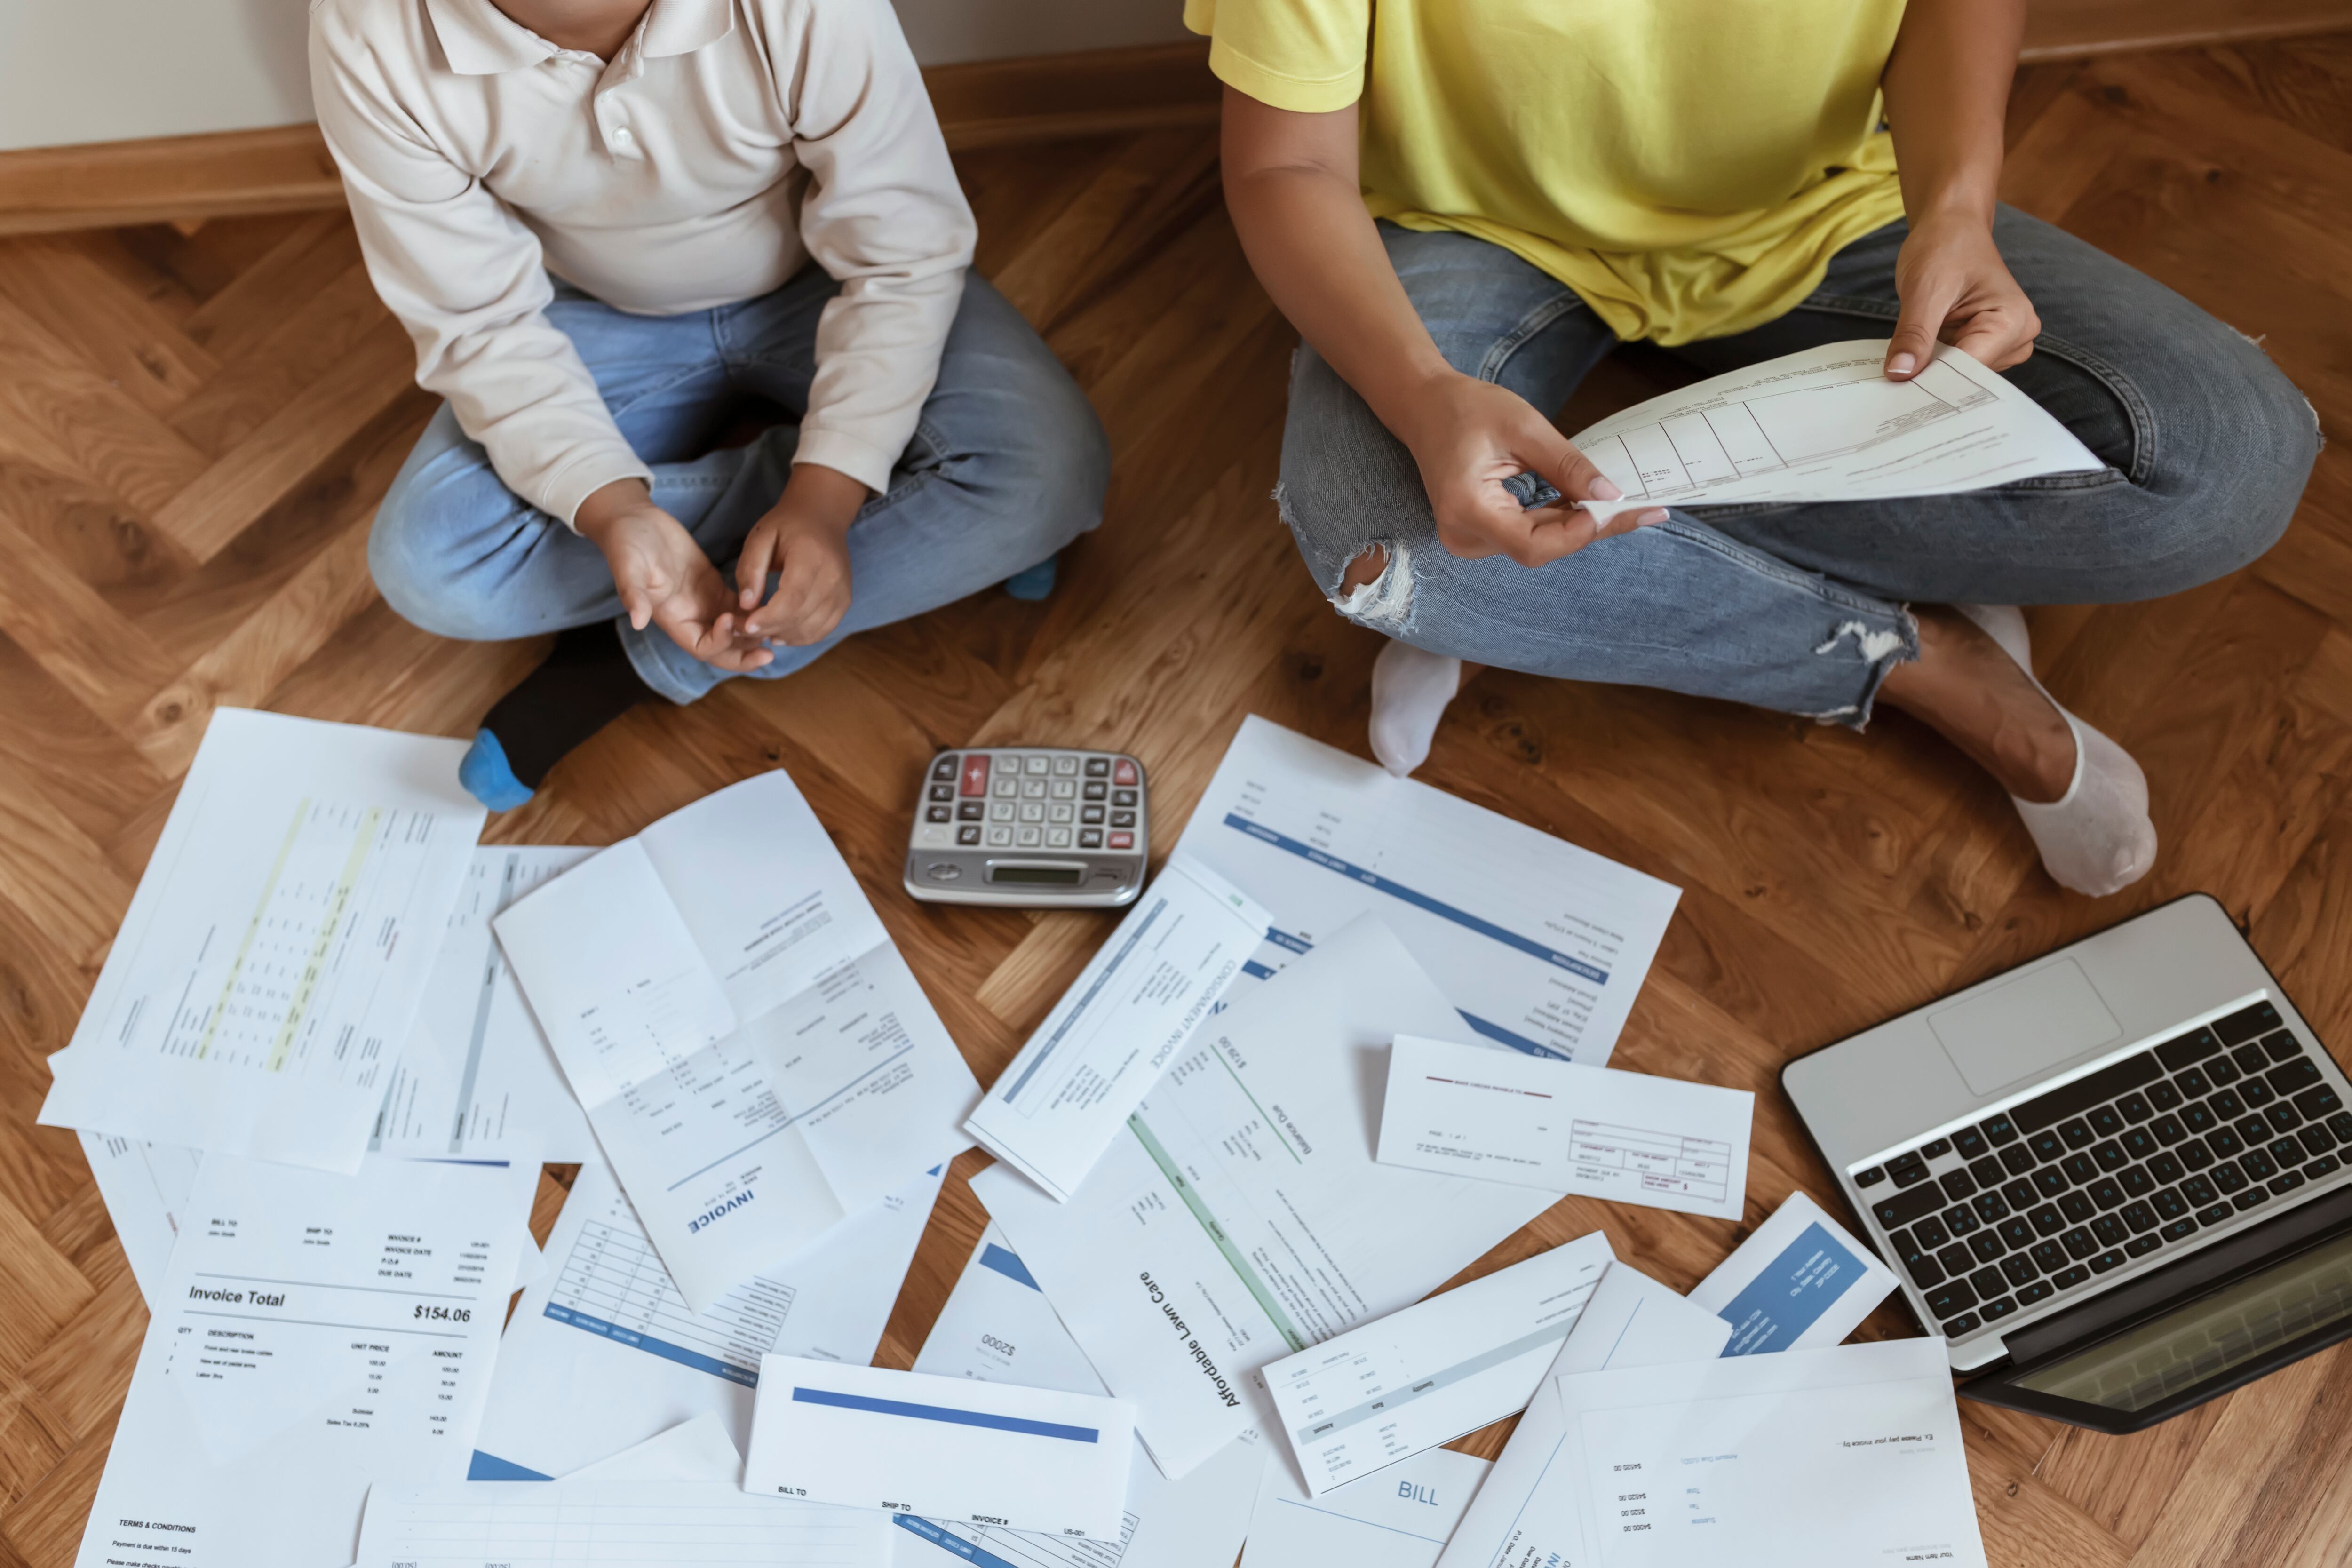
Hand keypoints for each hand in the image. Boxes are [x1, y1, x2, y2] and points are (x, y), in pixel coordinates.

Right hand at [574, 480, 772, 671]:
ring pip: (733, 631)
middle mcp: (689, 617)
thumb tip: (637, 620)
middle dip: (743, 654)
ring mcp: (703, 603)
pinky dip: (754, 611)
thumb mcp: (627, 565)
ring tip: (777, 629)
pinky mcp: (713, 586)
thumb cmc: (627, 543)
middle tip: (769, 654)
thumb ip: (631, 593)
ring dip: (753, 634)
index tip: (730, 619)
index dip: (718, 642)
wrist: (634, 521)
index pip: (699, 646)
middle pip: (721, 648)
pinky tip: (772, 607)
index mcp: (671, 618)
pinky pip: (738, 607)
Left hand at [733, 463, 866, 644]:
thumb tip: (747, 605)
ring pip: (812, 629)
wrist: (823, 516)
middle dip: (770, 628)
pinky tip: (781, 633)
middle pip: (801, 617)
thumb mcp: (761, 537)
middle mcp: (834, 578)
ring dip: (784, 636)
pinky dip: (800, 637)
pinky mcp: (845, 602)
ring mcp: (843, 592)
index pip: (793, 598)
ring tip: (761, 631)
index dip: (769, 617)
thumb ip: (750, 569)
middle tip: (744, 629)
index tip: (746, 625)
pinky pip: (823, 630)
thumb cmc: (787, 525)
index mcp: (812, 557)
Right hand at [1391, 372, 1661, 567]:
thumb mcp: (1524, 428)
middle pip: (1538, 549)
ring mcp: (1468, 538)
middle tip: (1643, 509)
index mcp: (1466, 508)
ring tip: (1621, 505)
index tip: (1620, 509)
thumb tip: (1610, 496)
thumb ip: (1567, 466)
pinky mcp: (1477, 533)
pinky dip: (1559, 521)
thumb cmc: (1467, 409)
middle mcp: (1462, 535)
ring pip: (1536, 545)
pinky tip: (1587, 505)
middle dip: (1590, 528)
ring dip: (1577, 526)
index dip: (1578, 534)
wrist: (1425, 407)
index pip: (1532, 545)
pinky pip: (1526, 535)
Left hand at [1885, 210, 2040, 378]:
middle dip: (1929, 382)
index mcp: (2013, 322)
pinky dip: (1930, 366)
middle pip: (1967, 379)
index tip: (1899, 397)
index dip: (1934, 383)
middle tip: (1890, 389)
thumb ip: (1914, 334)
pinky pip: (1952, 368)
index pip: (1971, 371)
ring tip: (1900, 369)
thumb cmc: (1945, 246)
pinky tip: (1910, 363)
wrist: (1951, 227)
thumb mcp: (1924, 289)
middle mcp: (2016, 337)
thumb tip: (1900, 374)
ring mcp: (2001, 344)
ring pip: (1958, 378)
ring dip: (1927, 375)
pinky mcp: (1981, 346)